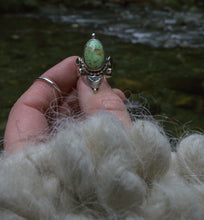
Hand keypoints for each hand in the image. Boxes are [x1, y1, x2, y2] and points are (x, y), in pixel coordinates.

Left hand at [4, 56, 130, 152]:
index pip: (28, 107)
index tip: (79, 62)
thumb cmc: (118, 196)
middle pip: (51, 113)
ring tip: (117, 97)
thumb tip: (94, 81)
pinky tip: (116, 113)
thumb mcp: (114, 146)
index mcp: (34, 160)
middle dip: (79, 90)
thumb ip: (105, 112)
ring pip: (69, 123)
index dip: (54, 79)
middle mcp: (42, 160)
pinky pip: (81, 136)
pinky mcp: (77, 164)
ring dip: (92, 104)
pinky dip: (97, 121)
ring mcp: (59, 161)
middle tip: (103, 79)